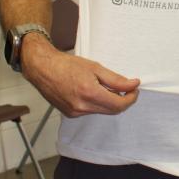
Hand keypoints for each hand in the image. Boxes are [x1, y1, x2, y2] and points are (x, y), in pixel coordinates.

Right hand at [21, 33, 140, 116]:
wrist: (43, 69)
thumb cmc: (67, 65)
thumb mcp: (96, 67)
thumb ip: (116, 79)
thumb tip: (133, 85)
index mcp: (89, 93)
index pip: (119, 105)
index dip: (131, 98)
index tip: (135, 89)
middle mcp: (82, 107)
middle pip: (112, 111)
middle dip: (124, 100)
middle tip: (128, 88)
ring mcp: (75, 112)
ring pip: (102, 111)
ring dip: (111, 102)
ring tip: (110, 87)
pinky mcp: (70, 114)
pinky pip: (91, 111)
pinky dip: (98, 103)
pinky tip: (95, 91)